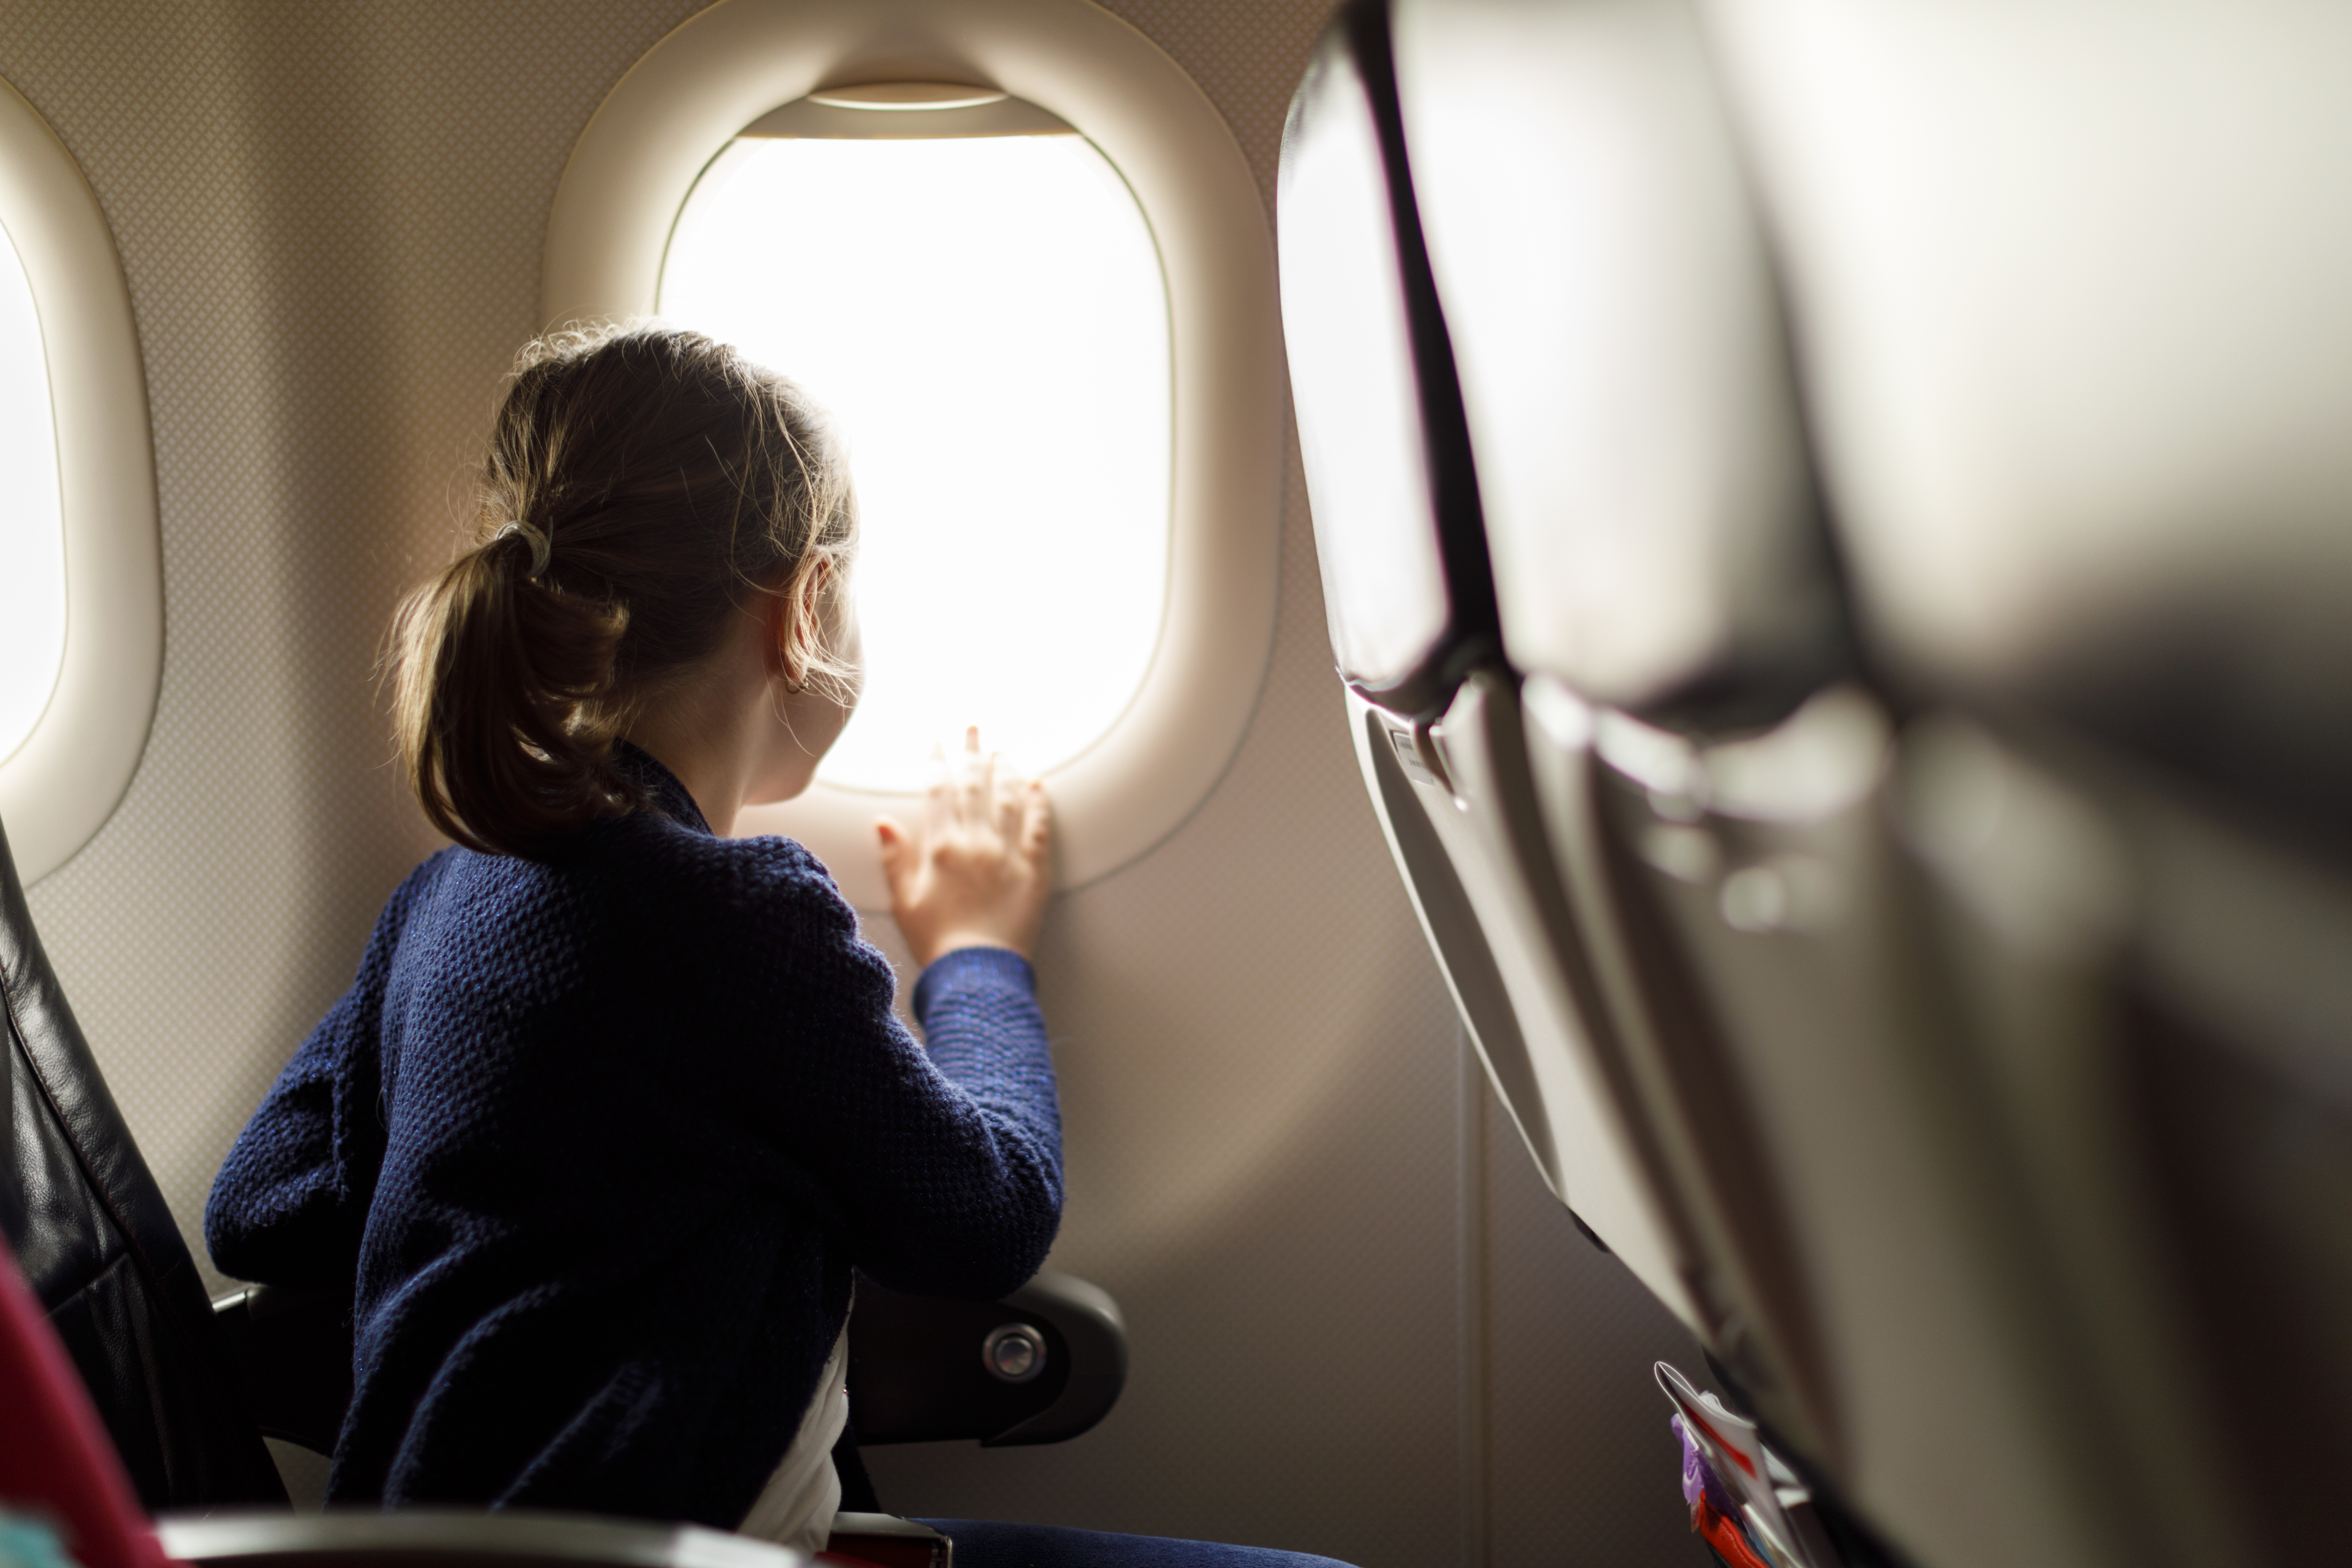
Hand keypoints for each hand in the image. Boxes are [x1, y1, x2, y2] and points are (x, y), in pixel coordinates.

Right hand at [876, 728, 1052, 967]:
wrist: (978, 974)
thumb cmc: (936, 941)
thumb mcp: (904, 901)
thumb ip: (894, 858)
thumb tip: (882, 822)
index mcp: (942, 848)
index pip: (938, 793)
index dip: (936, 765)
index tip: (936, 744)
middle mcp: (976, 844)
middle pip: (975, 786)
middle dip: (971, 754)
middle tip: (972, 729)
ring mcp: (1008, 855)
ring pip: (1008, 799)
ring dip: (1005, 770)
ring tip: (1001, 751)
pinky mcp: (1035, 871)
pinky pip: (1039, 828)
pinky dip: (1039, 803)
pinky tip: (1039, 785)